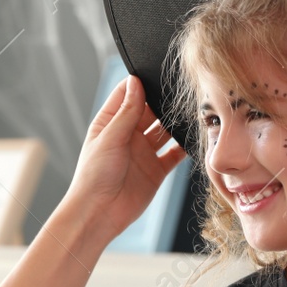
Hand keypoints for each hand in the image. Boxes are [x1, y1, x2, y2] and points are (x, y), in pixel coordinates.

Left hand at [58, 75, 185, 244]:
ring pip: (164, 131)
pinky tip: (193, 137)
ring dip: (175, 122)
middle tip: (179, 91)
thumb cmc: (93, 176)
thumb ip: (126, 112)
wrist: (99, 213)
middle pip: (150, 111)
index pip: (127, 95)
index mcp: (110, 123)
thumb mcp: (109, 138)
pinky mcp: (156, 170)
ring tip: (189, 111)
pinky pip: (174, 154)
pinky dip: (184, 146)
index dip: (140, 84)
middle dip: (162, 102)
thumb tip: (135, 83)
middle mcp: (128, 136)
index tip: (155, 73)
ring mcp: (143, 152)